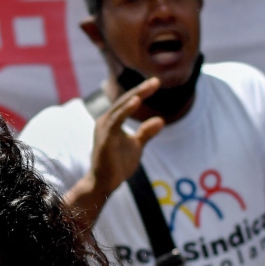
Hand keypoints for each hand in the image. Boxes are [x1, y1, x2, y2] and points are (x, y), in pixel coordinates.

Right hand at [84, 78, 165, 196]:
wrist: (105, 184)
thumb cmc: (117, 165)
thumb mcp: (136, 146)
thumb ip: (146, 133)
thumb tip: (161, 120)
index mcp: (112, 121)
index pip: (128, 102)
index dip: (141, 92)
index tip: (156, 83)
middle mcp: (106, 121)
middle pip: (124, 101)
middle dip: (140, 91)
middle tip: (156, 81)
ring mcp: (104, 129)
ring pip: (120, 108)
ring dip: (135, 96)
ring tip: (148, 87)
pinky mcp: (105, 139)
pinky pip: (116, 121)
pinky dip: (125, 110)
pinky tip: (136, 101)